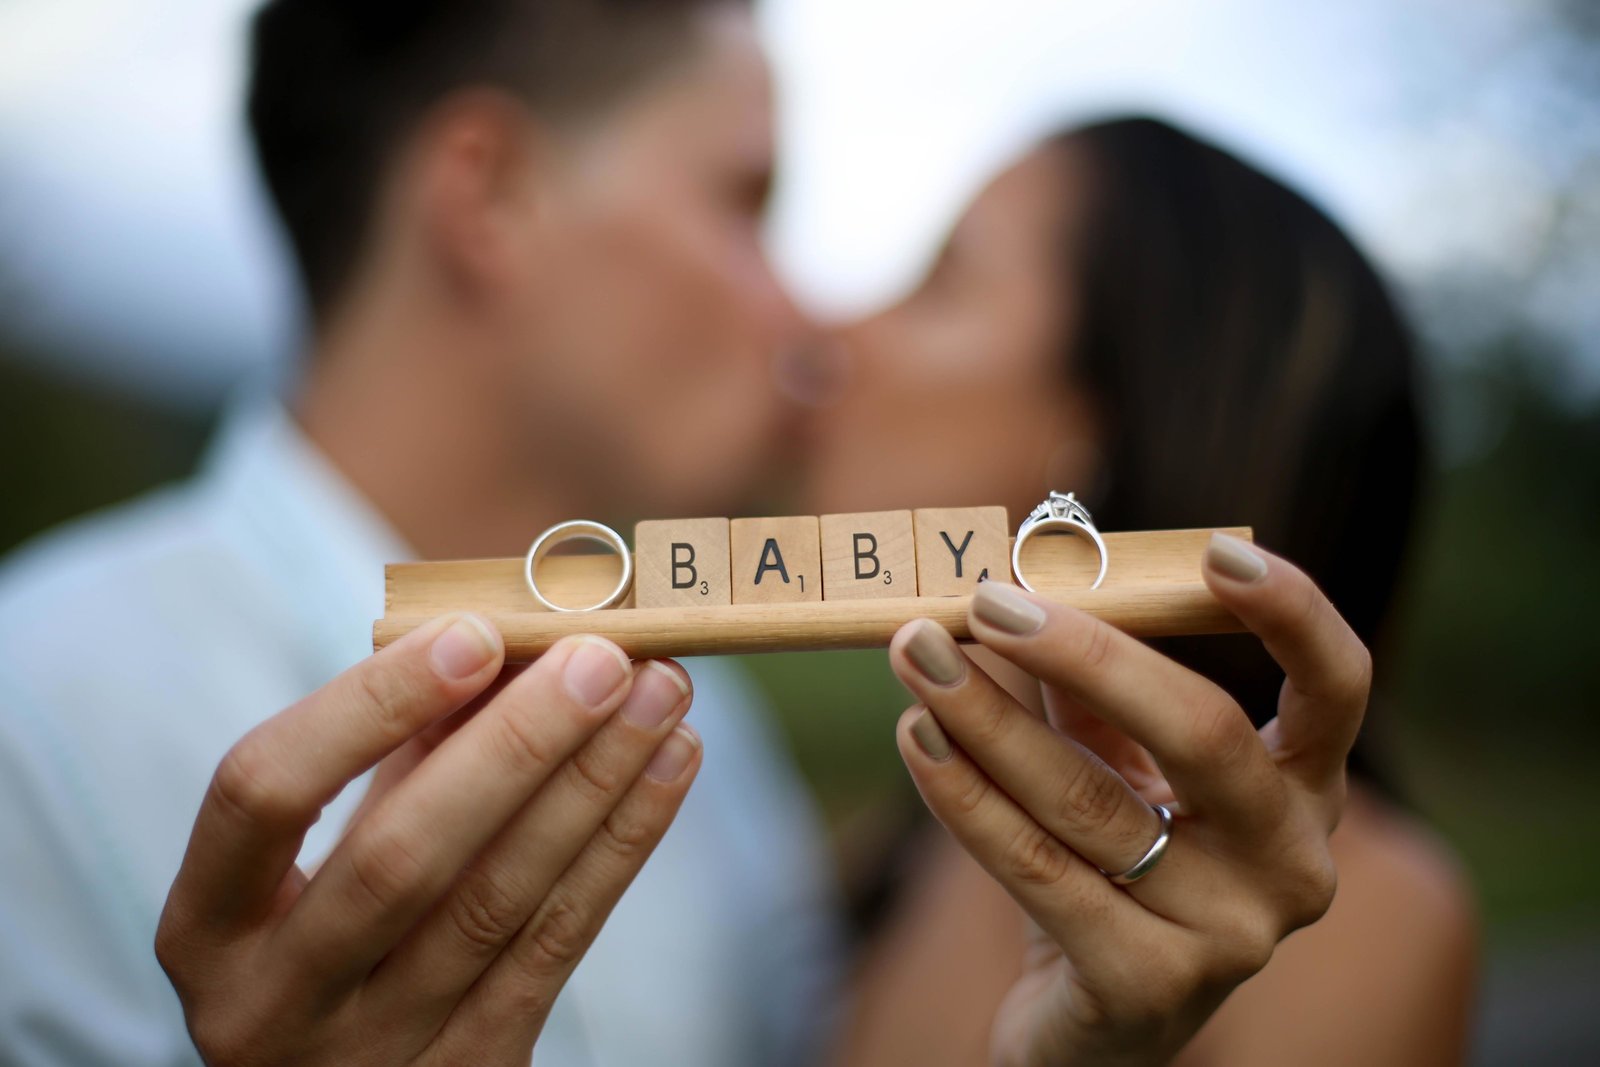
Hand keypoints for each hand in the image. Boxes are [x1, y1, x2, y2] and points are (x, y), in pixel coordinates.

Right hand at [156, 614, 700, 1065]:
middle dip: (514, 745)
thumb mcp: (329, 852)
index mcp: (209, 925)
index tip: (471, 635)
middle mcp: (275, 1002)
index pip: (262, 793)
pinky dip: (623, 840)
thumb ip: (396, 756)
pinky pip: (560, 942)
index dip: (368, 707)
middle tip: (600, 657)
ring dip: (594, 781)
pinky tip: (672, 760)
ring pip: (499, 901)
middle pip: (400, 858)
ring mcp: (375, 1052)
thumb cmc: (338, 932)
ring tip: (660, 691)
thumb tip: (508, 641)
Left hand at [887, 533, 1366, 1066]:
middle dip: (1085, 654)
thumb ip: (1091, 684)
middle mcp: (1291, 864)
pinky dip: (964, 794)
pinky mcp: (1146, 987)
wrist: (1092, 1029)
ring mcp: (1230, 936)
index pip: (1338, 688)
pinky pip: (1037, 868)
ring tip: (918, 655)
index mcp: (1303, 790)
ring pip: (1091, 800)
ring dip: (988, 716)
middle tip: (986, 601)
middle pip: (1205, 732)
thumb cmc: (1113, 869)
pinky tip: (915, 737)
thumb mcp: (1120, 766)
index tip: (1219, 550)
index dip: (1294, 614)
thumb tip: (1023, 572)